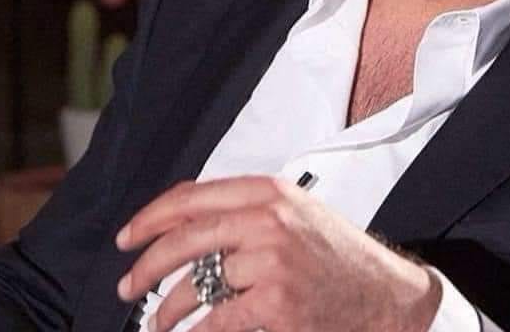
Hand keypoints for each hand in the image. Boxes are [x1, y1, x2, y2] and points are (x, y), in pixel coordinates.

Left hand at [115, 175, 441, 331]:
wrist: (384, 294)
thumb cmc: (335, 255)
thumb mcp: (295, 212)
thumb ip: (245, 209)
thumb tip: (181, 220)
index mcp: (269, 191)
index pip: (193, 196)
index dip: (152, 217)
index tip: (128, 236)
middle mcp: (270, 219)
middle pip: (187, 237)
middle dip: (147, 264)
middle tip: (125, 285)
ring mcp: (273, 261)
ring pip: (196, 283)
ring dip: (166, 308)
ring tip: (156, 321)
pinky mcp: (276, 303)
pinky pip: (216, 321)